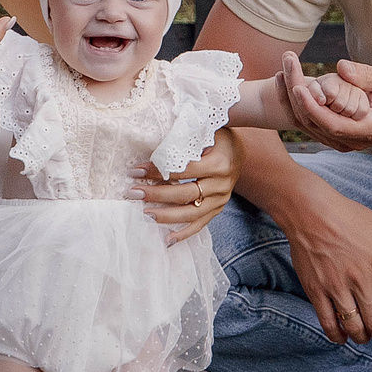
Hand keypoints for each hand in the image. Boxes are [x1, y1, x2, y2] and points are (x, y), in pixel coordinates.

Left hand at [135, 126, 238, 243]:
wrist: (238, 150)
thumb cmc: (216, 137)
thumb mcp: (204, 132)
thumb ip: (183, 141)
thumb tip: (151, 147)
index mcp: (219, 164)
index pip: (183, 170)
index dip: (158, 171)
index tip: (136, 171)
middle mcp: (222, 185)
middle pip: (185, 194)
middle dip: (157, 195)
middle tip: (133, 193)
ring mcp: (221, 200)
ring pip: (192, 213)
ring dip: (166, 216)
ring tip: (145, 214)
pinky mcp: (217, 209)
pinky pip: (200, 224)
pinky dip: (184, 233)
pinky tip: (167, 239)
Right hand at [266, 166, 371, 344]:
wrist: (310, 211)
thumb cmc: (349, 217)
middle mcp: (360, 280)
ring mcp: (336, 287)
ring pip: (354, 327)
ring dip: (363, 337)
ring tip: (366, 336)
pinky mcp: (316, 290)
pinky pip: (328, 323)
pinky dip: (338, 335)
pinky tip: (343, 336)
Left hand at [279, 55, 371, 152]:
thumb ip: (368, 75)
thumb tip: (342, 68)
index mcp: (370, 130)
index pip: (334, 125)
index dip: (313, 108)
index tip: (298, 88)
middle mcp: (353, 142)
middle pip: (315, 124)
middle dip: (296, 96)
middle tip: (286, 66)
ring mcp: (342, 141)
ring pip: (308, 125)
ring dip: (291, 99)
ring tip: (282, 70)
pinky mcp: (334, 134)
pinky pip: (310, 122)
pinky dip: (296, 103)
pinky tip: (287, 80)